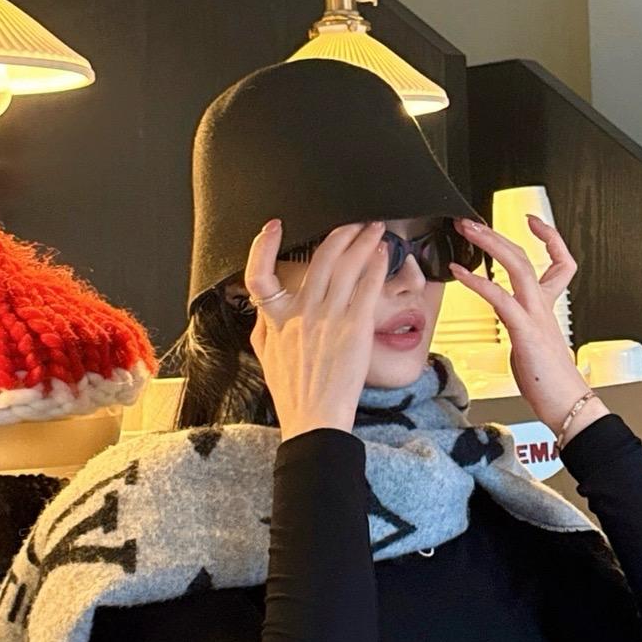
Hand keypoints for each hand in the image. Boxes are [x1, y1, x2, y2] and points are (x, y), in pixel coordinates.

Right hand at [243, 220, 387, 438]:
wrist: (315, 419)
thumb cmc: (293, 393)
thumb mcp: (264, 355)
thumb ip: (264, 324)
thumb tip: (264, 306)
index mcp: (275, 319)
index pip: (258, 275)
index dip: (263, 247)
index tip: (274, 227)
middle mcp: (301, 313)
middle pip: (320, 259)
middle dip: (340, 233)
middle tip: (353, 222)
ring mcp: (329, 318)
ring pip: (347, 266)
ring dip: (362, 241)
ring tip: (373, 229)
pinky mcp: (355, 327)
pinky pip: (367, 287)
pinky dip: (375, 265)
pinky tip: (383, 254)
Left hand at [454, 215, 602, 442]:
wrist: (568, 406)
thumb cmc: (550, 383)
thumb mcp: (533, 345)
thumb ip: (521, 325)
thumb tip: (509, 319)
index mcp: (546, 308)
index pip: (559, 262)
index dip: (549, 238)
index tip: (532, 222)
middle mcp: (543, 306)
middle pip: (525, 256)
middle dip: (498, 233)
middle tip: (472, 220)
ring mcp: (536, 315)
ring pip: (517, 266)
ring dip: (489, 243)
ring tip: (466, 230)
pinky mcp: (525, 330)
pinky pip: (501, 297)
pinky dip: (478, 280)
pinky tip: (459, 272)